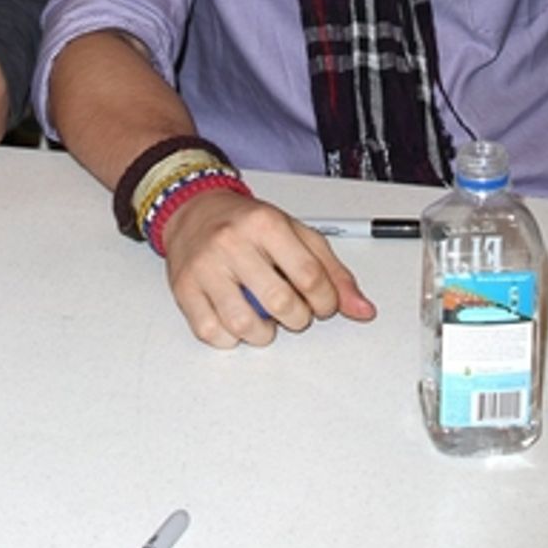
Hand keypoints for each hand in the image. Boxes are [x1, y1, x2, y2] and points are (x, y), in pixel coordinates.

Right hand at [162, 190, 375, 347]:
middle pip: (280, 302)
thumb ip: (332, 272)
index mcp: (266, 224)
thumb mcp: (296, 234)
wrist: (194, 210)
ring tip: (266, 319)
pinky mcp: (184, 289)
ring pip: (244, 324)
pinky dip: (231, 338)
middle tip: (295, 312)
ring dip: (264, 333)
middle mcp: (233, 242)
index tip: (324, 305)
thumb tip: (362, 309)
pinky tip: (238, 320)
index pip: (310, 276)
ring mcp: (206, 267)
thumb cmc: (247, 224)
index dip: (326, 301)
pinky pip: (211, 332)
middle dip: (298, 318)